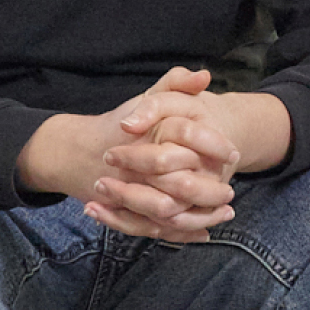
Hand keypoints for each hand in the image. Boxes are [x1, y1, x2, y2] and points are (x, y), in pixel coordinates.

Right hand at [15, 68, 234, 243]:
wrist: (76, 153)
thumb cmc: (119, 125)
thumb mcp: (147, 100)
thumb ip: (174, 83)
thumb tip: (204, 75)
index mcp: (144, 137)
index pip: (185, 140)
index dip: (213, 146)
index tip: (233, 153)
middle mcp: (135, 169)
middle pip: (179, 186)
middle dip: (210, 191)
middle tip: (230, 191)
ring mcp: (129, 195)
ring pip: (168, 214)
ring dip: (200, 216)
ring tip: (225, 211)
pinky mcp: (127, 215)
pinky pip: (156, 230)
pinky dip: (182, 234)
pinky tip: (203, 233)